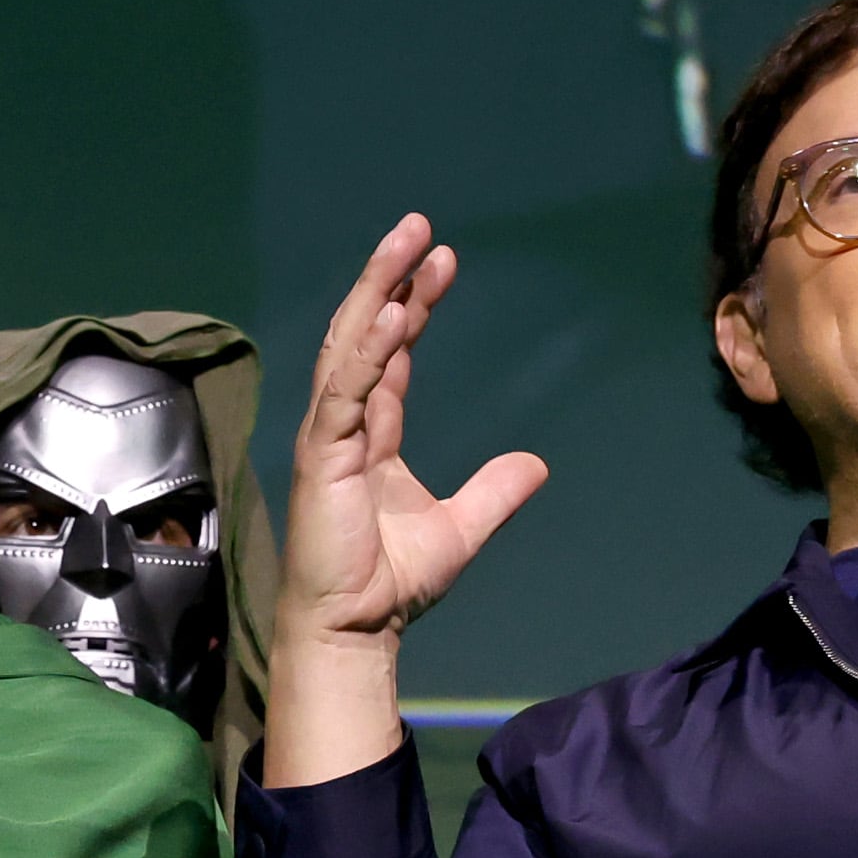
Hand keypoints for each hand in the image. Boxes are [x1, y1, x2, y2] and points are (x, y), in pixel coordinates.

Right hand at [268, 219, 548, 788]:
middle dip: (390, 278)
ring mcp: (327, 437)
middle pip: (365, 334)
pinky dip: (366, 352)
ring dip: (376, 292)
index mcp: (369, 435)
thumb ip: (495, 492)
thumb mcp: (462, 528)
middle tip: (418, 227)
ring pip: (349, 347)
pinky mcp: (320, 457)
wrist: (355, 630)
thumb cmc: (390, 586)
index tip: (443, 263)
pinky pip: (344, 392)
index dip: (415, 306)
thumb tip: (537, 464)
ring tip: (403, 242)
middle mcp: (343, 425)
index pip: (391, 355)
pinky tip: (391, 316)